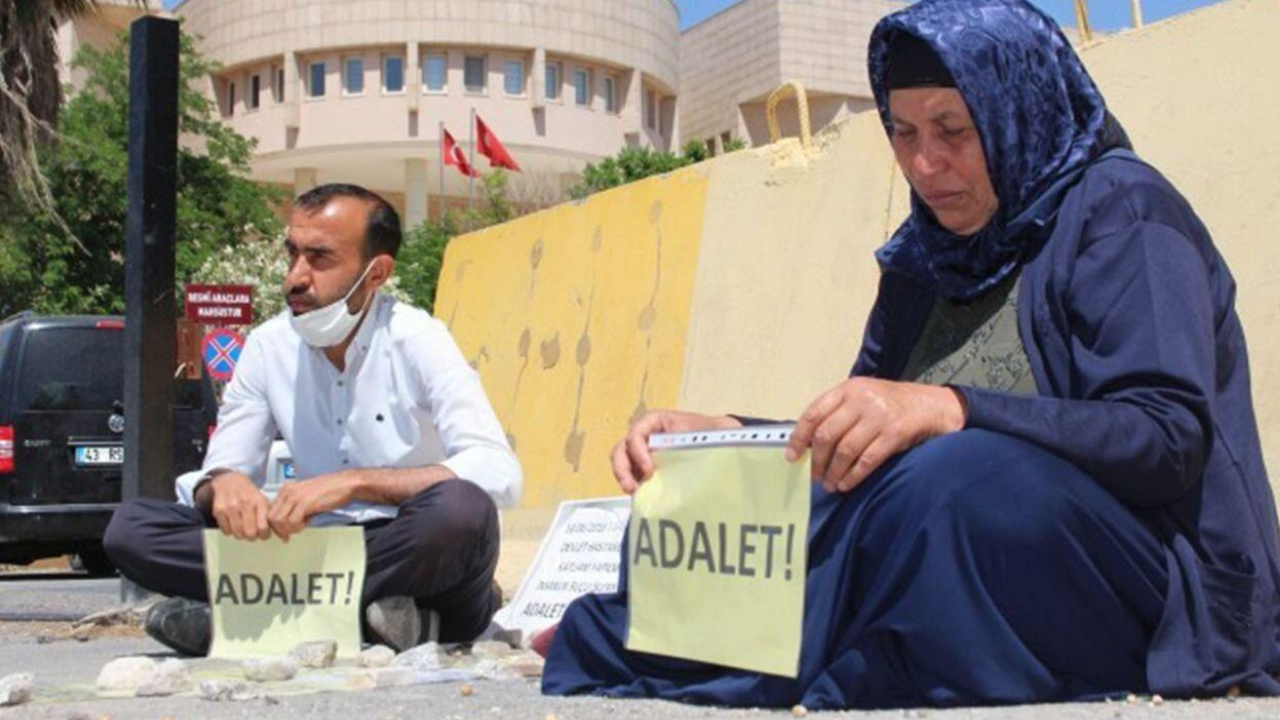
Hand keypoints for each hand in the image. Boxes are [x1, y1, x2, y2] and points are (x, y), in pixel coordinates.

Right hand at [208, 472, 271, 540]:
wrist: (229, 480)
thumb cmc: (248, 494)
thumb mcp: (263, 502)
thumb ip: (273, 520)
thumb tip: (285, 538)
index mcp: (259, 501)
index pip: (263, 527)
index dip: (264, 535)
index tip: (263, 534)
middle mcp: (245, 503)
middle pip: (250, 533)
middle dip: (252, 536)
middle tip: (252, 533)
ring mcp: (231, 507)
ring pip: (238, 533)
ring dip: (241, 534)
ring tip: (243, 528)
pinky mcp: (219, 510)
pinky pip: (226, 531)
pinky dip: (230, 531)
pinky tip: (233, 523)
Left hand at [267, 473, 357, 540]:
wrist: (345, 483)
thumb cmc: (330, 490)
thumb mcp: (306, 496)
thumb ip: (294, 507)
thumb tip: (286, 524)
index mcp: (287, 489)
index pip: (270, 511)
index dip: (276, 525)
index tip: (284, 532)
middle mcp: (288, 491)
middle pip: (271, 517)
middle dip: (281, 529)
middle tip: (292, 533)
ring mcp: (296, 496)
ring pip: (279, 521)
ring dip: (289, 528)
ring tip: (302, 526)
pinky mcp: (305, 502)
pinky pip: (292, 521)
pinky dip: (298, 527)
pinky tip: (308, 522)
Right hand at [611, 410, 742, 493]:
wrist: (718, 445)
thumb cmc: (714, 434)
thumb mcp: (718, 428)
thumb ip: (721, 429)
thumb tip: (728, 434)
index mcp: (658, 421)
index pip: (637, 432)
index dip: (638, 450)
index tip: (649, 469)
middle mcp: (646, 436)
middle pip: (623, 448)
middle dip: (623, 468)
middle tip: (633, 487)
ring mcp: (644, 454)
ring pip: (622, 462)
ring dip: (624, 478)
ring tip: (634, 493)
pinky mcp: (647, 470)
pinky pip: (632, 476)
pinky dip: (633, 486)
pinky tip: (642, 497)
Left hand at [787, 378, 966, 493]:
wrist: (932, 405)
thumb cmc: (892, 404)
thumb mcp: (862, 397)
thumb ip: (838, 413)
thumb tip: (808, 443)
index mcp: (848, 389)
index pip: (813, 413)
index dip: (799, 437)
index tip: (792, 456)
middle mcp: (861, 400)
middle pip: (827, 434)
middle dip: (816, 460)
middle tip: (813, 476)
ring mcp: (878, 416)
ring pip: (845, 450)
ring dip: (834, 472)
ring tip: (829, 484)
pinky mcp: (894, 433)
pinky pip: (867, 460)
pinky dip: (853, 476)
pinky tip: (846, 484)